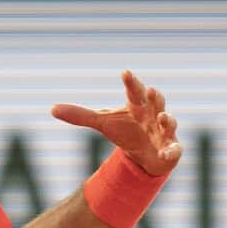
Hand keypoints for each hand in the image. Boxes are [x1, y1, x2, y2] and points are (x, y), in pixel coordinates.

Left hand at [51, 70, 181, 175]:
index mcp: (137, 106)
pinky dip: (172, 151)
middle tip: (150, 90)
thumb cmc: (125, 131)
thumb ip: (80, 116)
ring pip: (169, 122)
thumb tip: (52, 109)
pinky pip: (174, 149)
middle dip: (155, 97)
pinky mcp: (170, 149)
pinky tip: (167, 153)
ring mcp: (165, 131)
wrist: (143, 155)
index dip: (131, 83)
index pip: (134, 91)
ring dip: (168, 119)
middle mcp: (154, 115)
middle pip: (156, 102)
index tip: (125, 73)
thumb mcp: (102, 123)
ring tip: (164, 117)